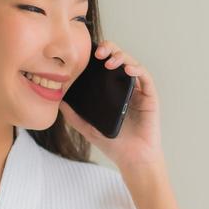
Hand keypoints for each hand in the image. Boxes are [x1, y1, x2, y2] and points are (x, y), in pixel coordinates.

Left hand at [59, 39, 163, 174]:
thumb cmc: (114, 145)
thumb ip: (74, 115)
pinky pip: (145, 78)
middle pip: (120, 59)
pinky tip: (126, 70)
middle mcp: (127, 88)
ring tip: (109, 61)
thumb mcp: (88, 128)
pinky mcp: (150, 97)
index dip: (100, 55)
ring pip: (132, 64)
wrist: (132, 159)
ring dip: (122, 57)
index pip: (106, 65)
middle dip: (110, 49)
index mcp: (113, 91)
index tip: (87, 54)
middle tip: (98, 52)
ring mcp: (139, 92)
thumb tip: (57, 101)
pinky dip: (136, 69)